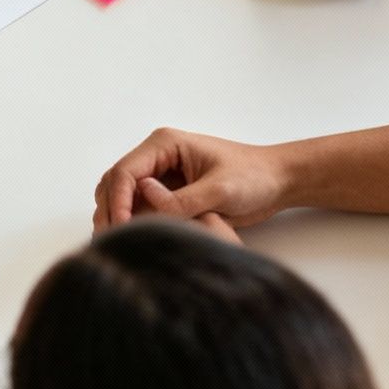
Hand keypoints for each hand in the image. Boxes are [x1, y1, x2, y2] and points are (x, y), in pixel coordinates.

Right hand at [92, 128, 294, 233]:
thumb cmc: (254, 177)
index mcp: (165, 144)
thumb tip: (144, 199)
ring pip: (121, 196)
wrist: (278, 182)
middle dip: (110, 211)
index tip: (121, 227)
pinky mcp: (167, 194)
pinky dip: (131, 223)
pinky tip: (134, 241)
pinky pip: (138, 208)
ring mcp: (159, 176)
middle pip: (114, 183)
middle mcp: (156, 157)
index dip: (117, 200)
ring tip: (118, 244)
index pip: (125, 171)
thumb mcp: (220, 189)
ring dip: (116, 218)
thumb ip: (182, 198)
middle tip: (113, 241)